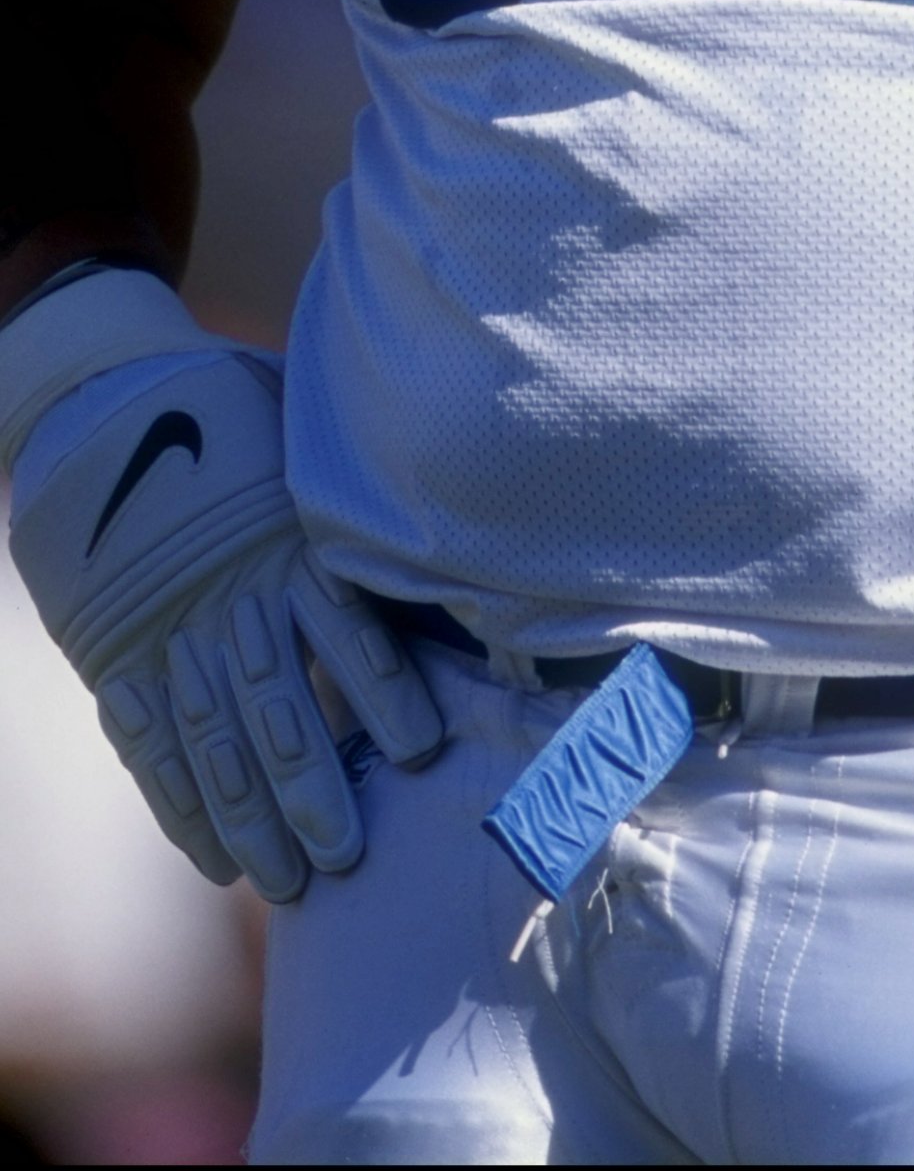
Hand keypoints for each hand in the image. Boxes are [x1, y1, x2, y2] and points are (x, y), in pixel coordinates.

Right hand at [3, 272, 441, 900]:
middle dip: (311, 785)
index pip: (343, 624)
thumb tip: (450, 504)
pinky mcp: (115, 651)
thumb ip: (355, 489)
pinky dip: (178, 804)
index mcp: (284, 538)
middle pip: (274, 703)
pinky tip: (211, 860)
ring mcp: (166, 627)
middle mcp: (229, 592)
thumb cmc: (227, 405)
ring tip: (286, 882)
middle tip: (347, 857)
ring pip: (211, 738)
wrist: (102, 392)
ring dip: (249, 817)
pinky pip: (147, 740)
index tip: (420, 751)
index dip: (382, 689)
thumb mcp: (296, 431)